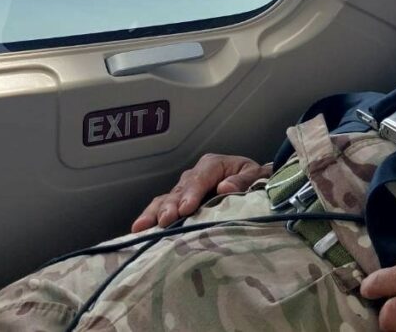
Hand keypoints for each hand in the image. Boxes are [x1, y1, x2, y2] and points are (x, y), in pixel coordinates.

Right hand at [131, 153, 271, 231]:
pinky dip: (150, 217)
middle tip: (165, 220)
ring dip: (155, 213)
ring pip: (166, 199)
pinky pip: (161, 207)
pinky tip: (139, 230)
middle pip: (180, 190)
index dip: (192, 193)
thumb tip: (225, 187)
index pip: (200, 178)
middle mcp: (194, 175)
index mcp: (213, 165)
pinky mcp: (178, 201)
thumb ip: (243, 181)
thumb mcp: (256, 175)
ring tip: (143, 227)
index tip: (186, 209)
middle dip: (171, 206)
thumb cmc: (255, 179)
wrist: (254, 182)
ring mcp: (184, 189)